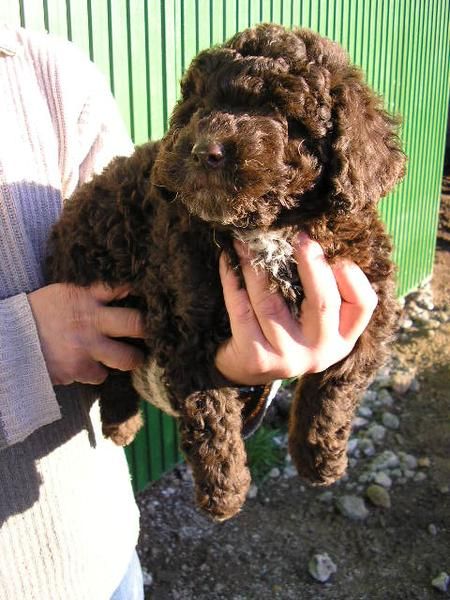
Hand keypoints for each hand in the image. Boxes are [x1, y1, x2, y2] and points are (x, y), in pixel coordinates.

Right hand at [28, 283, 144, 384]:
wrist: (9, 340)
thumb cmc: (38, 314)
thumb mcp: (62, 294)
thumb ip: (89, 295)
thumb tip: (118, 294)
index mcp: (86, 296)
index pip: (120, 287)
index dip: (138, 292)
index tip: (151, 296)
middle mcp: (91, 320)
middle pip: (135, 324)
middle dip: (147, 329)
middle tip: (153, 332)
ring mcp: (87, 347)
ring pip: (126, 358)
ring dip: (130, 359)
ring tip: (130, 358)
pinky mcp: (79, 369)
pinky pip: (100, 375)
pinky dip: (96, 372)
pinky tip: (89, 366)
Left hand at [215, 233, 377, 384]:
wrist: (247, 370)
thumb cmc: (285, 330)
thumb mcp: (313, 318)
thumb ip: (321, 288)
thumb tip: (310, 238)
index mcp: (342, 337)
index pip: (363, 305)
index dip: (353, 277)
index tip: (336, 253)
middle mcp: (321, 351)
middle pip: (323, 302)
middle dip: (311, 264)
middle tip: (298, 237)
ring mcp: (289, 358)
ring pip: (271, 302)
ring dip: (256, 266)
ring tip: (247, 241)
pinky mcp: (257, 358)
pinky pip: (241, 310)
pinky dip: (232, 282)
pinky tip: (228, 261)